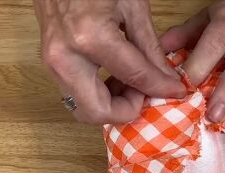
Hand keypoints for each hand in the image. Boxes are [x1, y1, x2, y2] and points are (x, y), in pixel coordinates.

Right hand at [33, 0, 185, 123]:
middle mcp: (66, 57)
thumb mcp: (132, 7)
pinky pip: (75, 94)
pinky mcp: (48, 65)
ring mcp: (51, 63)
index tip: (176, 92)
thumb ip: (150, 50)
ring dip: (110, 105)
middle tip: (144, 94)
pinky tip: (114, 77)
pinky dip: (97, 95)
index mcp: (91, 38)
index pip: (134, 77)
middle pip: (97, 112)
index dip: (160, 89)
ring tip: (131, 84)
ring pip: (82, 109)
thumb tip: (167, 81)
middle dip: (126, 110)